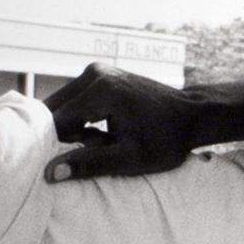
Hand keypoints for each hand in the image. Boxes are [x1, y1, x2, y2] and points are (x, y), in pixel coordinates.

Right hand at [41, 63, 243, 182]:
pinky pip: (76, 100)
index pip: (57, 122)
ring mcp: (98, 70)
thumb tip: (50, 173)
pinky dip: (83, 119)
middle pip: (56, 111)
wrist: (193, 116)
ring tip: (104, 139)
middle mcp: (94, 72)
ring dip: (75, 128)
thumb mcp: (129, 159)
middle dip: (68, 135)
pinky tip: (104, 130)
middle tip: (99, 146)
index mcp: (100, 90)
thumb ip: (88, 164)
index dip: (61, 146)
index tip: (84, 157)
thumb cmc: (166, 140)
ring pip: (64, 107)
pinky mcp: (101, 74)